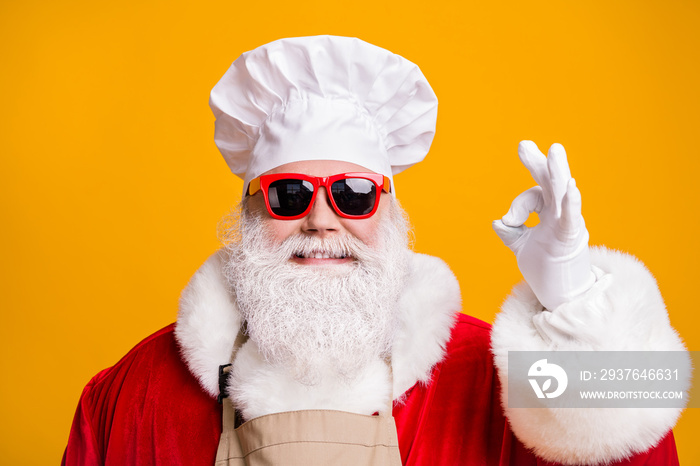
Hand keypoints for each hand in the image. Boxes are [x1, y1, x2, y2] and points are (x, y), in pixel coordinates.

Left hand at [492, 141, 595, 309]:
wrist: (561, 295)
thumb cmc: (546, 266)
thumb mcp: (521, 245)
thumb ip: (510, 231)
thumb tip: (497, 221)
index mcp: (550, 212)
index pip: (532, 196)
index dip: (517, 207)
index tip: (509, 221)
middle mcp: (559, 213)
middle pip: (549, 182)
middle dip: (537, 162)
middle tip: (522, 145)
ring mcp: (566, 224)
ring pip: (561, 192)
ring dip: (556, 171)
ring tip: (554, 150)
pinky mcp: (569, 238)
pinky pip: (570, 217)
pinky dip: (571, 203)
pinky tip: (571, 187)